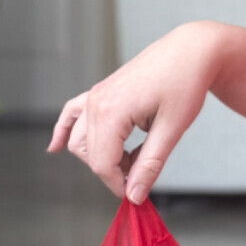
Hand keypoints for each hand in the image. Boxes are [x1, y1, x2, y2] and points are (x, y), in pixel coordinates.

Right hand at [47, 21, 223, 203]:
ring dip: (101, 155)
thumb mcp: (172, 129)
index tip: (138, 194)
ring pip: (80, 139)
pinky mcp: (100, 91)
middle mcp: (96, 102)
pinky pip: (72, 113)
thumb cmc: (185, 83)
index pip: (102, 163)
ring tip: (135, 157)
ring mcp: (95, 95)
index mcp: (111, 111)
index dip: (119, 184)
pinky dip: (64, 131)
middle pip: (90, 154)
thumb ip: (150, 164)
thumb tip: (135, 195)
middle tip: (145, 171)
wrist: (191, 51)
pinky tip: (55, 147)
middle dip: (114, 170)